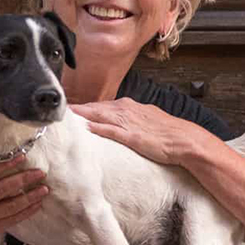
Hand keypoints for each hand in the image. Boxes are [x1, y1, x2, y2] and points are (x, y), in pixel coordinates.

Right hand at [0, 151, 47, 244]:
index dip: (7, 164)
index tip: (22, 157)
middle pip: (5, 188)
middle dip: (25, 179)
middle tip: (40, 173)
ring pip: (12, 205)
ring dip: (30, 197)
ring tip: (44, 190)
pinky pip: (12, 219)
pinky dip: (26, 212)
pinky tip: (36, 206)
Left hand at [72, 98, 197, 165]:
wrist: (184, 139)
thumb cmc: (168, 133)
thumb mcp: (148, 120)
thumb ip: (133, 120)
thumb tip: (121, 123)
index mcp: (130, 107)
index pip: (101, 105)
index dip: (85, 107)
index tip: (71, 108)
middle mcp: (126, 111)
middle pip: (96, 108)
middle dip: (78, 109)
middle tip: (60, 109)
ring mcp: (128, 123)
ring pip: (99, 116)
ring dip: (82, 115)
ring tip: (65, 116)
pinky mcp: (132, 136)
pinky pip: (111, 130)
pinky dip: (97, 128)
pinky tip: (86, 128)